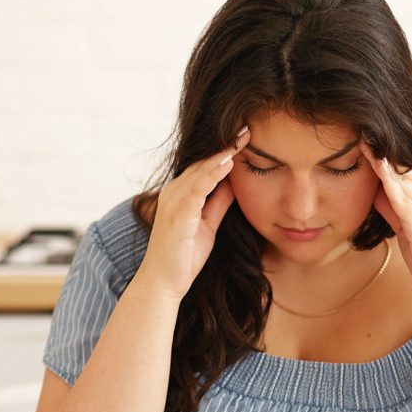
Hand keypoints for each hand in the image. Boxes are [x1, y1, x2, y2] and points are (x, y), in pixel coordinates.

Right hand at [138, 128, 249, 300]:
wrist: (164, 284)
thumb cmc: (183, 257)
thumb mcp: (207, 225)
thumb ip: (217, 203)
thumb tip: (233, 183)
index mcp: (180, 194)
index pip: (205, 166)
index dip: (225, 151)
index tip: (245, 136)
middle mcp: (173, 192)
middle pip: (202, 162)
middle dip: (225, 145)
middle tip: (247, 126)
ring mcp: (173, 202)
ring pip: (200, 170)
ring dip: (222, 153)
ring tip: (242, 137)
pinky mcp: (177, 214)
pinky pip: (197, 188)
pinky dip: (212, 174)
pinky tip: (228, 162)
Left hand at [360, 139, 411, 301]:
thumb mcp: (406, 228)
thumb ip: (393, 209)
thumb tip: (377, 191)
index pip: (403, 168)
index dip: (383, 154)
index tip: (362, 138)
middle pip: (402, 166)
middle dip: (381, 150)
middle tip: (358, 130)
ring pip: (402, 176)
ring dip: (382, 158)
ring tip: (363, 139)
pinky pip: (403, 197)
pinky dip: (389, 180)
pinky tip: (377, 166)